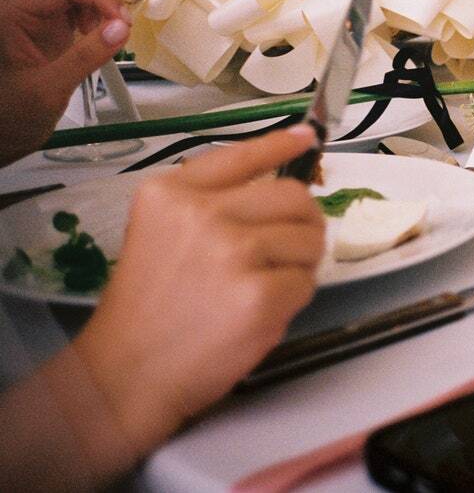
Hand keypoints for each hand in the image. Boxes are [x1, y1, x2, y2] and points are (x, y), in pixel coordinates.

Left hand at [0, 0, 129, 165]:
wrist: (1, 136)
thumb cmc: (14, 115)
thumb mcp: (48, 89)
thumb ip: (85, 56)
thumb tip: (122, 26)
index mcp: (14, 13)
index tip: (122, 22)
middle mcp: (24, 3)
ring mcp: (39, 12)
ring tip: (115, 7)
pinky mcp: (54, 25)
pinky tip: (107, 26)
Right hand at [73, 127, 324, 457]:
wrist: (126, 373)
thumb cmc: (147, 306)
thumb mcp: (159, 231)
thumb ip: (209, 202)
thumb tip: (279, 183)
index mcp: (173, 192)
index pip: (243, 155)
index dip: (282, 145)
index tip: (307, 137)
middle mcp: (203, 213)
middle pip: (294, 197)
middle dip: (303, 223)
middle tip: (288, 249)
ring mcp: (234, 253)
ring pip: (308, 240)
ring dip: (298, 265)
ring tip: (261, 287)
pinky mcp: (260, 294)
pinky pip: (306, 283)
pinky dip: (293, 300)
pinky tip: (259, 312)